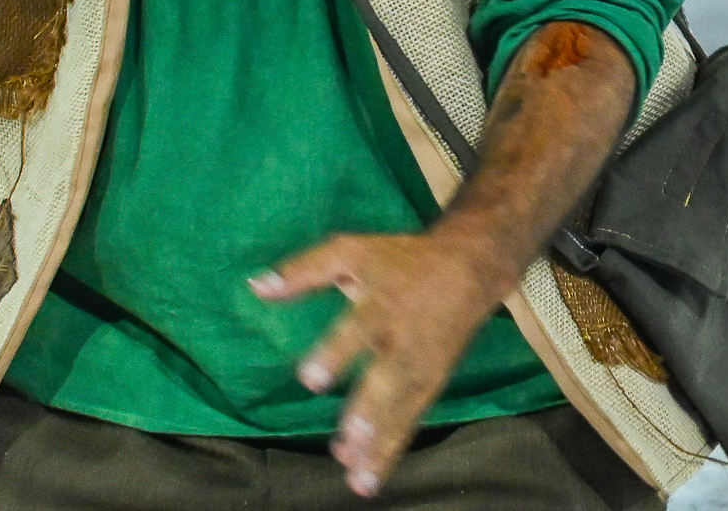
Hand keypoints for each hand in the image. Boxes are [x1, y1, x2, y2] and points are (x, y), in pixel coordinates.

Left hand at [251, 228, 515, 496]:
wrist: (471, 265)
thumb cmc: (400, 259)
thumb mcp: (353, 250)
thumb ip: (305, 270)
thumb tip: (256, 286)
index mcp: (383, 300)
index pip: (359, 327)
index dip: (336, 352)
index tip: (309, 379)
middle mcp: (405, 336)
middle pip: (390, 375)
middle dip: (372, 407)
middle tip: (350, 436)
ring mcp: (422, 362)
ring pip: (403, 405)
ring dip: (381, 441)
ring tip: (355, 475)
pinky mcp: (433, 381)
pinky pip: (412, 418)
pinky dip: (392, 448)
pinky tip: (366, 476)